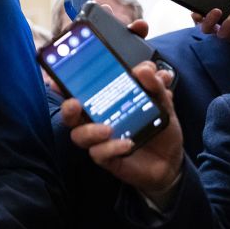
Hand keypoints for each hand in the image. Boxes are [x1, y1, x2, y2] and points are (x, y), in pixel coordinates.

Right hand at [61, 62, 183, 197]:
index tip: (58, 78)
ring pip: (79, 136)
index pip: (79, 92)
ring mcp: (99, 141)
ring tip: (108, 129)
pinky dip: (112, 148)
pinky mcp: (107, 159)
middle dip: (68, 108)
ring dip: (89, 131)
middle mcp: (95, 121)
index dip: (64, 85)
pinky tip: (128, 144)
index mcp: (103, 104)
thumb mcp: (162, 102)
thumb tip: (145, 69)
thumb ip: (154, 85)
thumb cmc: (157, 128)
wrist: (171, 160)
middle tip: (74, 103)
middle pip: (70, 115)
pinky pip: (99, 154)